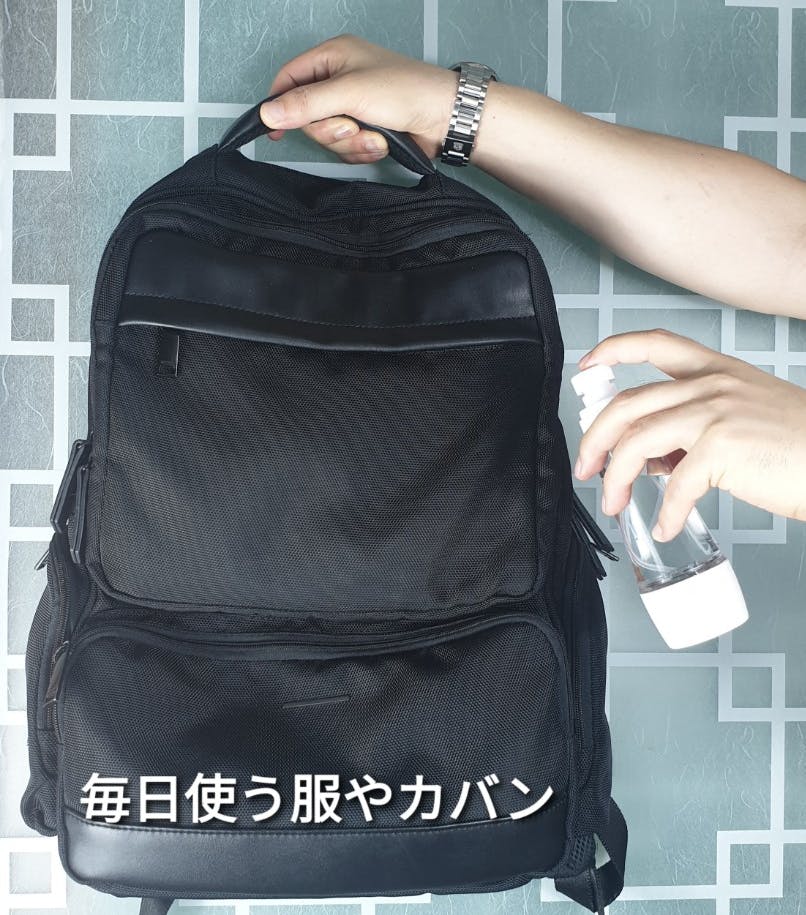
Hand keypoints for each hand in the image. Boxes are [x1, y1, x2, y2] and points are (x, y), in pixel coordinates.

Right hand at [260, 35, 457, 162]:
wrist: (443, 118)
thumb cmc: (407, 91)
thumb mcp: (350, 93)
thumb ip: (307, 104)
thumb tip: (270, 112)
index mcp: (333, 57)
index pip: (290, 78)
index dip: (280, 104)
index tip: (276, 128)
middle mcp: (341, 80)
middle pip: (308, 115)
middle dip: (329, 129)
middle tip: (350, 125)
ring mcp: (354, 106)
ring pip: (329, 136)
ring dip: (350, 143)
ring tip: (372, 134)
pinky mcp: (366, 129)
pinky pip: (347, 148)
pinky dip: (362, 150)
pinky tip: (380, 142)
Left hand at [574, 329, 805, 539]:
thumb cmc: (800, 446)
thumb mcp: (744, 418)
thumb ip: (694, 429)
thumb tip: (649, 458)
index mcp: (717, 371)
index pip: (655, 343)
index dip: (614, 349)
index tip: (588, 363)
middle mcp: (712, 385)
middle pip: (628, 403)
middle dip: (595, 438)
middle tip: (586, 467)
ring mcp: (717, 413)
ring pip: (637, 441)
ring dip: (616, 478)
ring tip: (615, 504)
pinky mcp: (725, 447)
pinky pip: (675, 484)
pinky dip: (666, 512)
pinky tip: (667, 526)